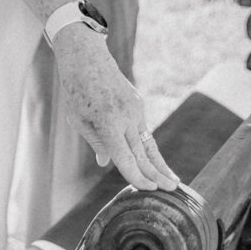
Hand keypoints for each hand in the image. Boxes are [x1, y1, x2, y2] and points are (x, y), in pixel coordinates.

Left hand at [50, 29, 179, 190]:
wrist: (87, 58)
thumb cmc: (76, 91)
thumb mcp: (78, 120)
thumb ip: (95, 142)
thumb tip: (106, 163)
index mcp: (108, 122)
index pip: (125, 157)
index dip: (137, 176)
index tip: (149, 189)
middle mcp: (126, 116)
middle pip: (143, 152)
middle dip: (157, 174)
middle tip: (172, 190)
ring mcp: (135, 109)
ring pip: (149, 142)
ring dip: (161, 164)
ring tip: (174, 182)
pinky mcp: (138, 104)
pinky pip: (144, 130)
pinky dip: (150, 148)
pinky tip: (157, 162)